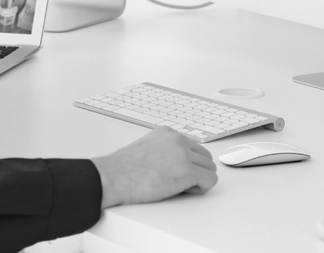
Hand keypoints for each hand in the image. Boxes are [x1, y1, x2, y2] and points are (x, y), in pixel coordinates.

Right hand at [92, 127, 217, 207]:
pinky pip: (210, 181)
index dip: (186, 164)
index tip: (173, 173)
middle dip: (196, 172)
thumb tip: (175, 163)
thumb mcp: (146, 149)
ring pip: (210, 169)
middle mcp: (178, 139)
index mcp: (168, 133)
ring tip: (176, 187)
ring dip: (197, 181)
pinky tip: (182, 191)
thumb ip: (164, 150)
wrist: (113, 177)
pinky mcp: (187, 171)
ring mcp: (183, 154)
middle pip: (205, 158)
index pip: (193, 148)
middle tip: (176, 182)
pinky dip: (200, 189)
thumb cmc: (123, 170)